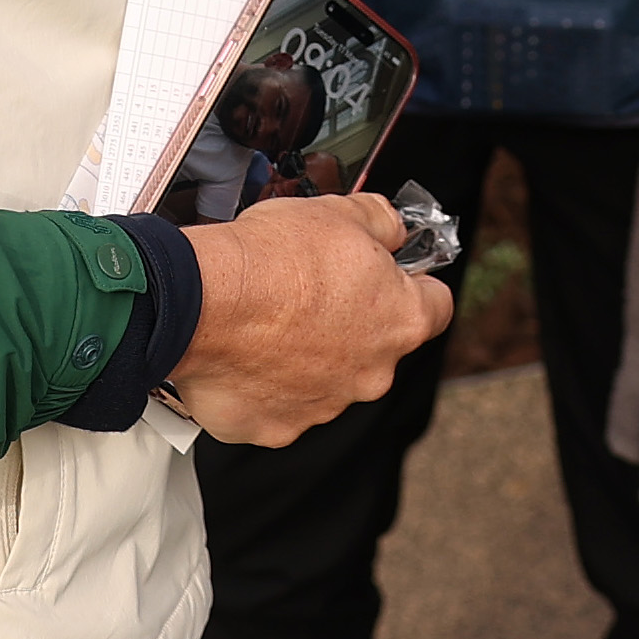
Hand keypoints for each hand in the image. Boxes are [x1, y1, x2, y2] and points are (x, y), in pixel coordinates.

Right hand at [165, 190, 451, 444]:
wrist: (203, 302)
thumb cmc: (271, 259)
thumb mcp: (340, 211)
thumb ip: (381, 221)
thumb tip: (391, 229)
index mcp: (401, 320)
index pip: (435, 305)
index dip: (412, 284)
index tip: (390, 274)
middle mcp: (371, 373)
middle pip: (375, 346)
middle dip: (349, 322)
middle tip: (309, 293)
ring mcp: (324, 407)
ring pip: (326, 378)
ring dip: (305, 356)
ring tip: (267, 322)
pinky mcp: (276, 428)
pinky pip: (277, 404)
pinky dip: (263, 384)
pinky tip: (243, 353)